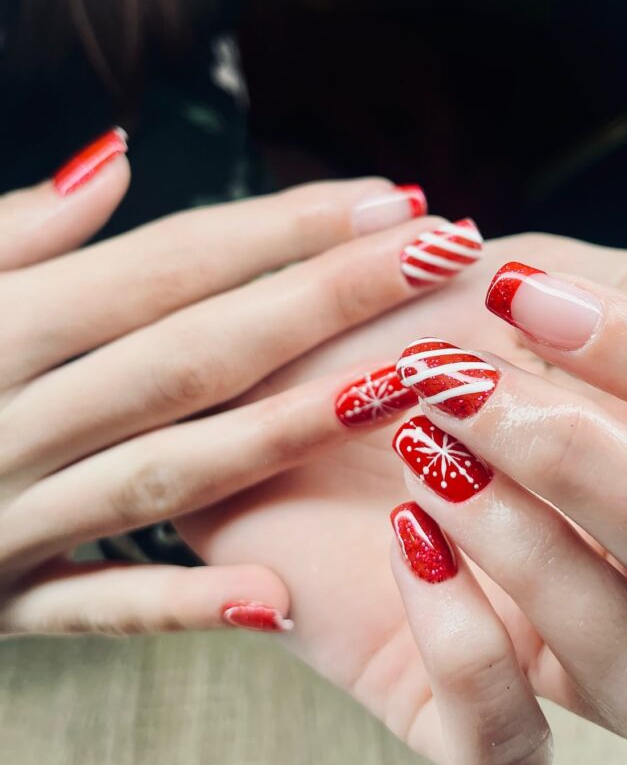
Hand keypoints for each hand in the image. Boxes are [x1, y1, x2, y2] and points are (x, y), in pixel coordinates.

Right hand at [0, 129, 481, 633]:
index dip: (285, 229)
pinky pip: (86, 608)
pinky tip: (272, 599)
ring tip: (411, 379)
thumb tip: (116, 156)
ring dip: (294, 428)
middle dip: (330, 299)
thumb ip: (11, 229)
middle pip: (198, 350)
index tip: (391, 198)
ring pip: (172, 470)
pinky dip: (172, 605)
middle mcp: (5, 416)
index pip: (169, 266)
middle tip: (445, 249)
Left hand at [179, 235, 626, 764]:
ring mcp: (566, 657)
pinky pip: (515, 751)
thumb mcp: (499, 287)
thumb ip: (612, 286)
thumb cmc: (394, 339)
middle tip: (463, 392)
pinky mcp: (466, 715)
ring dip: (542, 557)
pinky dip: (464, 649)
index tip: (520, 297)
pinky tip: (403, 544)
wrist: (262, 407)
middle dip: (607, 471)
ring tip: (425, 460)